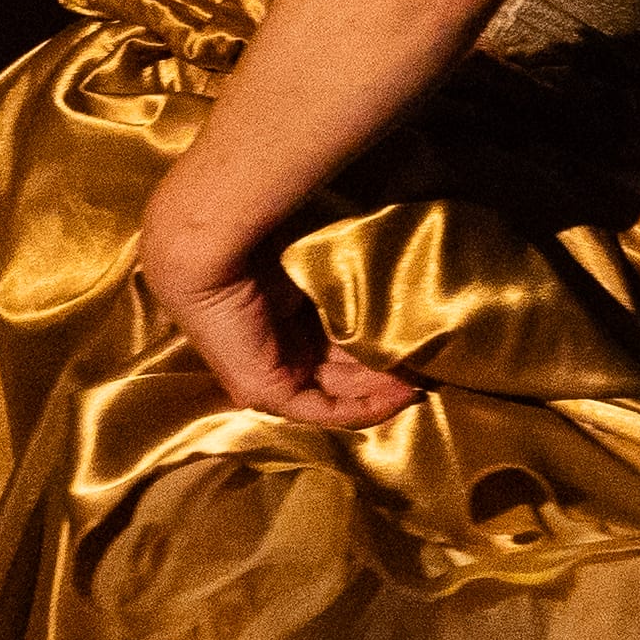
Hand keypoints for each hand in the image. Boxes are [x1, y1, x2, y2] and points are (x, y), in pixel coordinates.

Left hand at [149, 242, 422, 433]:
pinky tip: (398, 395)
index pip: (337, 339)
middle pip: (340, 369)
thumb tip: (403, 284)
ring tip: (421, 379)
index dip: (379, 345)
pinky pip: (319, 408)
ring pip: (335, 390)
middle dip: (385, 372)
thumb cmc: (263, 231)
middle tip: (428, 364)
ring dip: (379, 391)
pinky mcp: (263, 387)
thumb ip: (349, 282)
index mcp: (283, 311)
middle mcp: (275, 342)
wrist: (211, 242)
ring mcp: (267, 368)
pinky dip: (360, 408)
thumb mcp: (321, 262)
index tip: (418, 340)